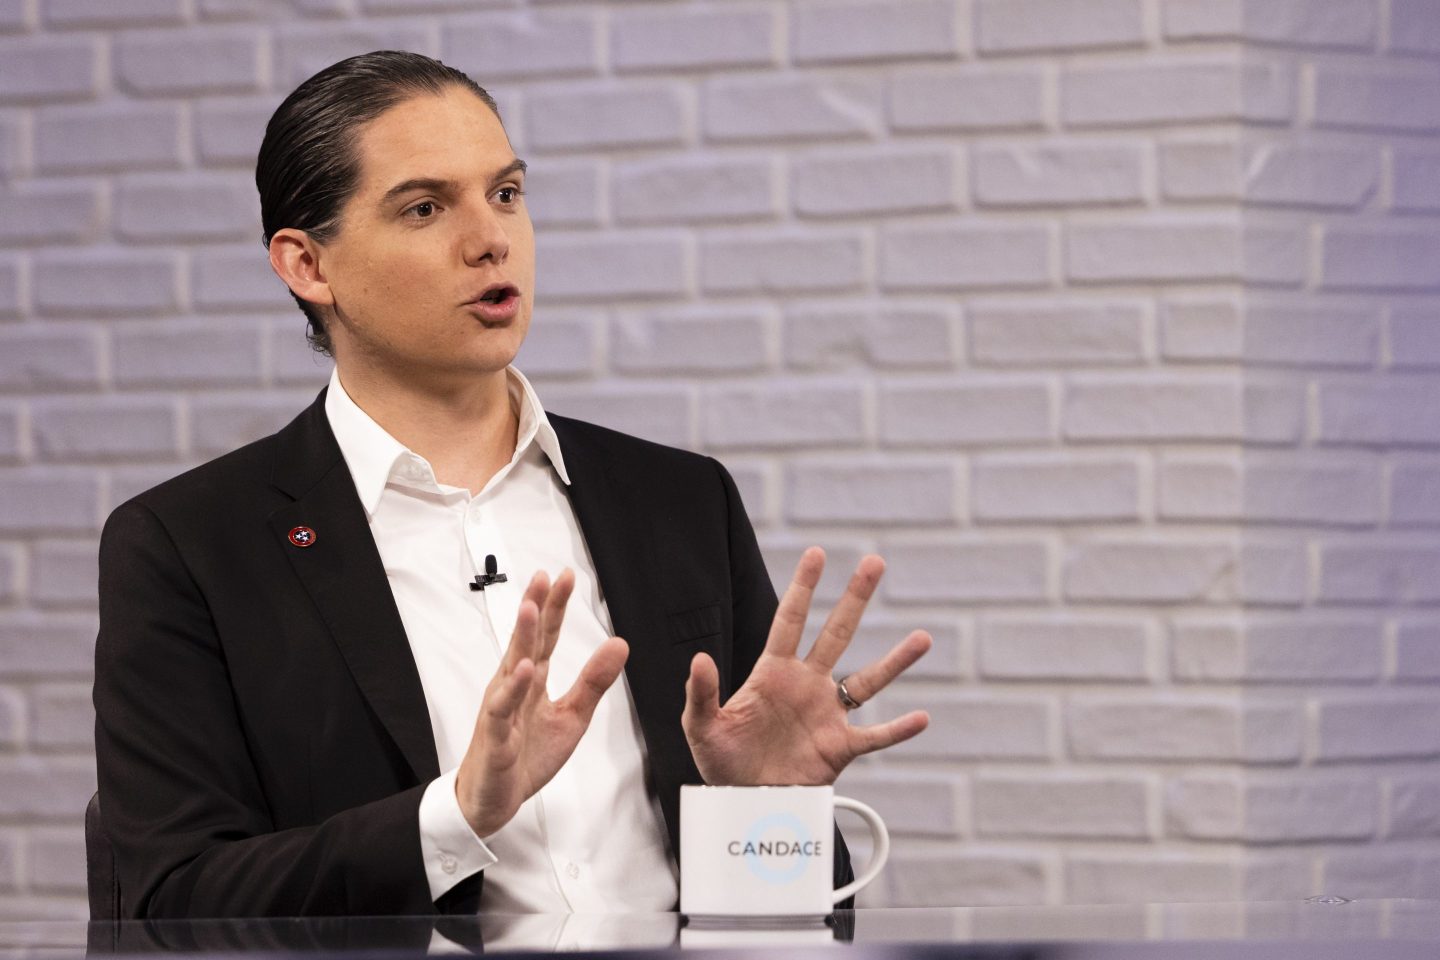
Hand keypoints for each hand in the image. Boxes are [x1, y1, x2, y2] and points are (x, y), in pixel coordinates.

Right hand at [455, 569, 628, 836]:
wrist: (493, 799)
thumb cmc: (525, 755)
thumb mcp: (572, 717)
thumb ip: (593, 682)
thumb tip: (619, 645)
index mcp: (532, 681)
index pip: (546, 637)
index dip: (555, 607)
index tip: (564, 577)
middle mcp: (514, 687)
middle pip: (527, 641)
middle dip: (536, 607)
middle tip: (545, 577)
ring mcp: (502, 709)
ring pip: (511, 666)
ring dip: (520, 637)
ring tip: (530, 609)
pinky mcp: (497, 736)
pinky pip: (504, 709)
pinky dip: (513, 689)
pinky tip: (525, 670)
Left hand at [681, 547, 930, 785]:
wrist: (744, 802)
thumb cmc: (722, 762)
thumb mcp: (702, 726)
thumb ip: (702, 692)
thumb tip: (700, 659)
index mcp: (774, 673)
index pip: (791, 620)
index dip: (804, 587)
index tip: (817, 554)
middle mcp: (807, 685)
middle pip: (837, 633)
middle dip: (855, 598)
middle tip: (874, 562)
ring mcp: (827, 715)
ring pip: (868, 681)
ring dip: (896, 661)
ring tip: (923, 638)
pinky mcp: (839, 748)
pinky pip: (875, 737)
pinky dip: (897, 729)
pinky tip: (921, 718)